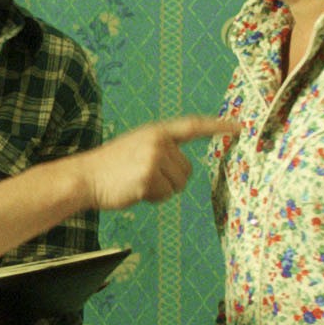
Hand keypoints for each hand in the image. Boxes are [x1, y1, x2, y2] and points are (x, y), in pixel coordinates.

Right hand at [78, 116, 246, 209]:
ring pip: (178, 184)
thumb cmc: (111, 167)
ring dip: (161, 191)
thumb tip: (183, 170)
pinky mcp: (148, 177)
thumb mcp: (138, 147)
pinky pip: (165, 195)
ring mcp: (153, 158)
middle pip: (187, 169)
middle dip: (172, 180)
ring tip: (138, 184)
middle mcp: (157, 141)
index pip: (193, 126)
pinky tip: (134, 191)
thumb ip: (161, 150)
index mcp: (156, 131)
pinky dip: (152, 198)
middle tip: (145, 179)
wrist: (84, 177)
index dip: (217, 126)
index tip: (239, 127)